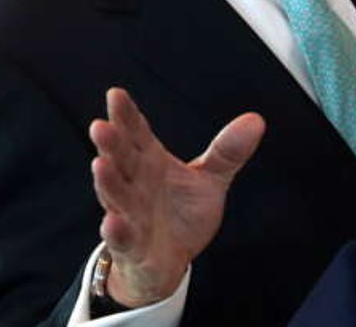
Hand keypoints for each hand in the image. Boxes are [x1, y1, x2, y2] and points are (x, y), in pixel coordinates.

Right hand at [88, 88, 265, 307]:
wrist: (169, 261)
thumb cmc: (180, 213)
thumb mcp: (208, 180)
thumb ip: (227, 151)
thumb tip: (256, 120)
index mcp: (149, 161)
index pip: (136, 133)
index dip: (125, 115)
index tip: (116, 94)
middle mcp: (134, 184)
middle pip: (120, 159)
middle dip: (110, 143)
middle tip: (100, 126)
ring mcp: (130, 214)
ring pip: (115, 195)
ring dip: (107, 181)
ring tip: (100, 164)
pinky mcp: (132, 247)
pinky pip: (122, 238)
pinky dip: (116, 231)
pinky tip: (112, 221)